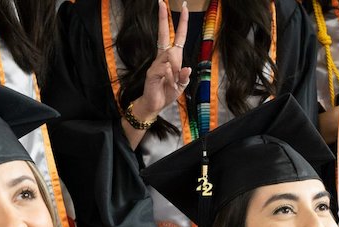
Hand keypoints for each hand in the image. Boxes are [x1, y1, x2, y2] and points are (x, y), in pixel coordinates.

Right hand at [132, 0, 190, 122]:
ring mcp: (156, 64)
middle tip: (162, 2)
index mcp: (171, 58)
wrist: (154, 105)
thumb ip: (184, 77)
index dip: (181, 24)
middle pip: (164, 34)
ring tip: (174, 83)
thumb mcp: (181, 85)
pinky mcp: (152, 72)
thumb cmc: (167, 93)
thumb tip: (186, 68)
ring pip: (169, 56)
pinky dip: (170, 76)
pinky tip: (170, 83)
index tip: (183, 9)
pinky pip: (164, 68)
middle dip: (164, 18)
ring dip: (175, 70)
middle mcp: (162, 58)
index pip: (176, 37)